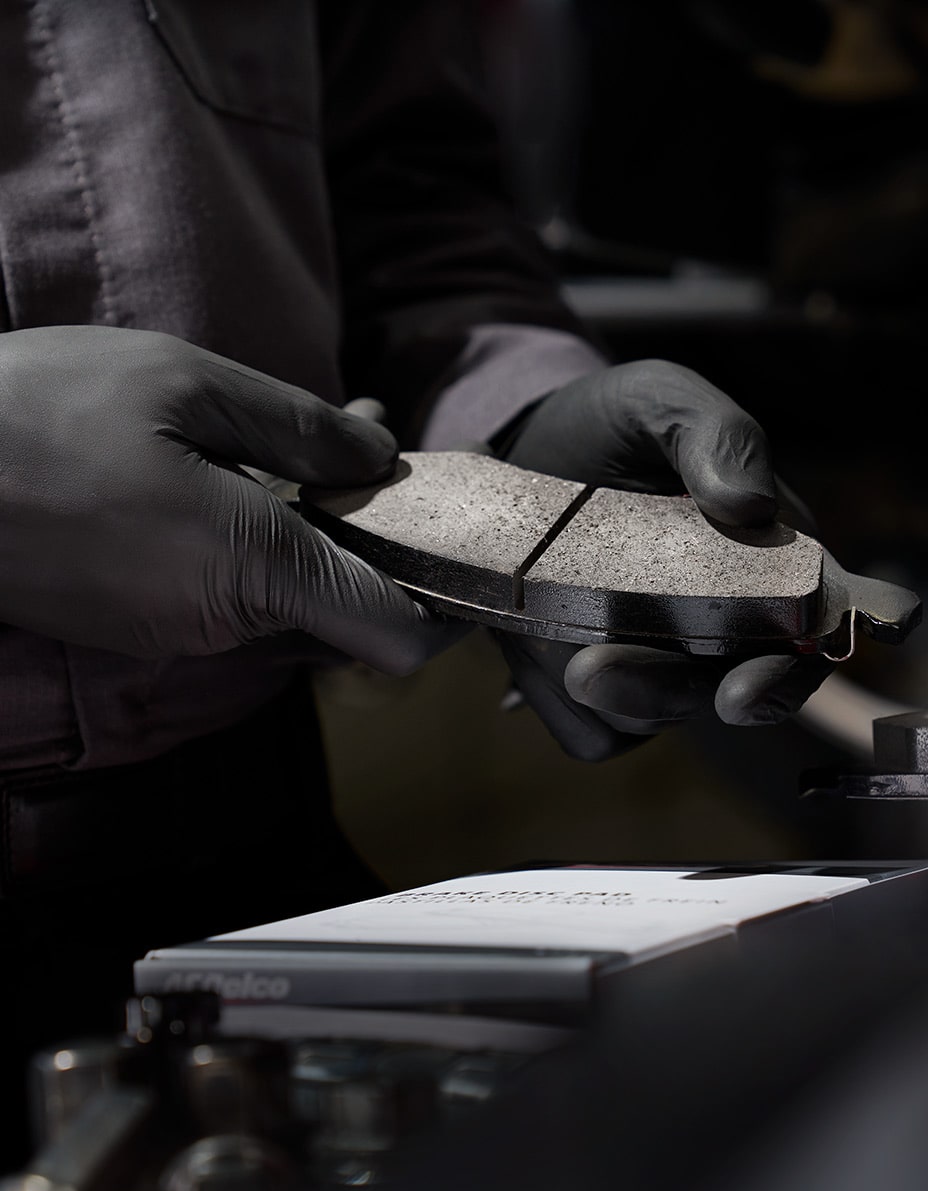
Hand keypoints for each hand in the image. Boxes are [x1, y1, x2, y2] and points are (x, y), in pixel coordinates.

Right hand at [0, 326, 461, 670]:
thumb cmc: (36, 411)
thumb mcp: (186, 383)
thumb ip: (300, 427)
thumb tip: (379, 457)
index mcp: (255, 569)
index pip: (396, 639)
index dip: (444, 607)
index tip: (456, 549)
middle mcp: (226, 622)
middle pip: (350, 610)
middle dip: (375, 535)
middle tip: (371, 442)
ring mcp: (180, 630)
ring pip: (291, 597)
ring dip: (316, 528)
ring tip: (310, 437)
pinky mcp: (142, 621)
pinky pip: (233, 592)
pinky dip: (259, 542)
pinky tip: (243, 472)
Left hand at [501, 359, 831, 759]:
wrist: (521, 453)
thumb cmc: (614, 425)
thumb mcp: (661, 400)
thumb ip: (715, 435)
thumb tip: (751, 506)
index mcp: (775, 559)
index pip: (838, 615)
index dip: (833, 647)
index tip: (783, 663)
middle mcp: (734, 625)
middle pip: (749, 691)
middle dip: (690, 691)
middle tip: (613, 669)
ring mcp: (668, 664)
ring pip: (664, 717)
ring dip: (622, 696)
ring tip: (569, 658)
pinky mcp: (604, 695)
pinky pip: (597, 734)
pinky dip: (566, 708)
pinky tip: (537, 652)